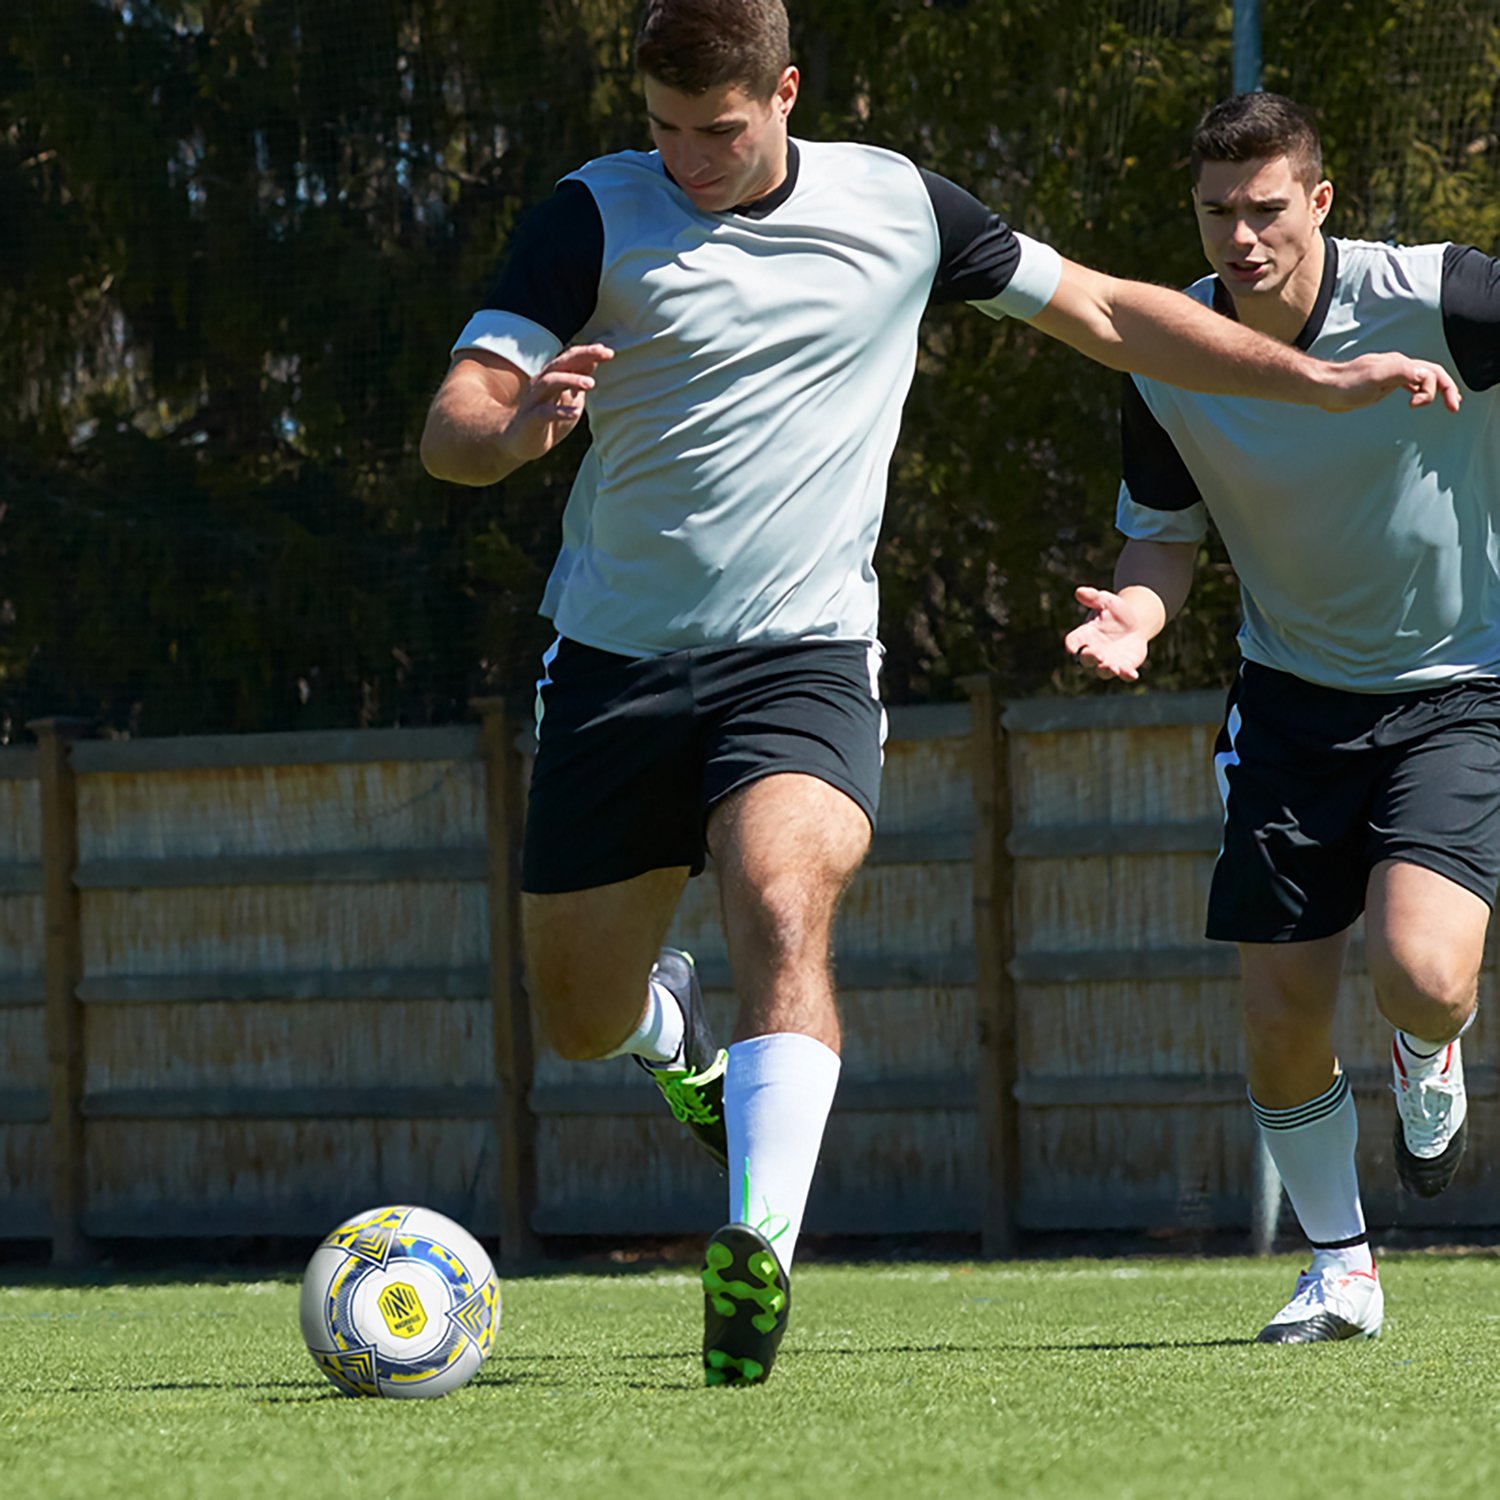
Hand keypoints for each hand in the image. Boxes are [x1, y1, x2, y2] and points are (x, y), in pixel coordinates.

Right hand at [502, 343, 614, 462]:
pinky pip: (544, 412)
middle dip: (583, 355)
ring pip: (550, 382)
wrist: (519, 442)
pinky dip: (560, 411)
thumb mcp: (569, 399)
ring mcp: (534, 400)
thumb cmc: (548, 419)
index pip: (569, 358)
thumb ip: (579, 382)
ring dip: (571, 379)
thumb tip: (593, 362)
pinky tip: (575, 413)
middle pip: (561, 363)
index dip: (588, 352)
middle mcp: (541, 383)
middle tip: (605, 354)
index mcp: (551, 377)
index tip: (609, 351)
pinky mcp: (530, 419)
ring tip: (591, 383)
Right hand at [1063, 585, 1155, 680]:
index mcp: (1085, 635)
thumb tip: (1080, 591)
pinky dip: (1127, 675)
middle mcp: (1093, 651)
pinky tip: (1133, 674)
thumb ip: (1094, 598)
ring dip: (1106, 670)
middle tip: (1098, 655)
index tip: (1071, 647)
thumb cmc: (1116, 612)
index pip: (1073, 641)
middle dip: (1090, 658)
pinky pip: (1123, 674)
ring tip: (1112, 668)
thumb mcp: (1106, 601)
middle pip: (1086, 659)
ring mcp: (1108, 661)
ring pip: (1103, 671)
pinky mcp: (1124, 666)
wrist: (1135, 623)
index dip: (1071, 644)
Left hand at [1318, 352, 1461, 413]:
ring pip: (1422, 379)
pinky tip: (1418, 401)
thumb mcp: (1375, 378)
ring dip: (1437, 390)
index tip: (1416, 406)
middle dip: (1447, 389)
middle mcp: (1398, 366)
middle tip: (1454, 407)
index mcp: (1400, 363)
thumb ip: (1402, 373)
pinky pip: (1408, 384)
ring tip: (1448, 404)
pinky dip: (1419, 392)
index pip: (1430, 373)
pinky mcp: (1381, 384)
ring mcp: (1390, 375)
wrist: (1322, 388)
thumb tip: (1426, 374)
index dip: (1434, 390)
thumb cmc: (1345, 384)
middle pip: (1433, 373)